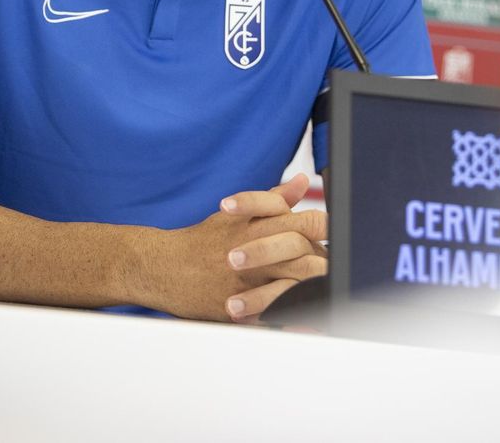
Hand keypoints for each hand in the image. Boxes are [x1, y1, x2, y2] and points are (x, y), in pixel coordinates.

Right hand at [151, 173, 327, 322]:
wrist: (162, 266)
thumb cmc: (203, 241)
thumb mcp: (237, 214)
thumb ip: (273, 200)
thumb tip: (301, 181)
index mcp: (258, 225)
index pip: (307, 221)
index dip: (328, 228)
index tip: (337, 237)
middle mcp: (254, 250)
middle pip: (304, 253)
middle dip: (325, 262)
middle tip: (336, 270)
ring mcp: (245, 281)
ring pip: (291, 285)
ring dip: (312, 289)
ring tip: (325, 294)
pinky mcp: (235, 307)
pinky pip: (269, 315)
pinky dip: (288, 318)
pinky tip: (303, 319)